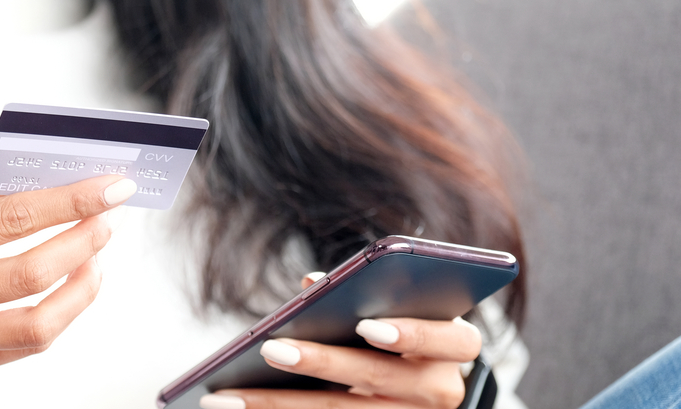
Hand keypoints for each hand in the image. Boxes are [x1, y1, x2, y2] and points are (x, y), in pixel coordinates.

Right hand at [0, 163, 136, 374]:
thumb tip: (58, 179)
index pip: (12, 219)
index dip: (71, 201)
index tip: (111, 187)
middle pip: (29, 274)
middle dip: (83, 241)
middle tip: (108, 216)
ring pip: (35, 325)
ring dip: (81, 286)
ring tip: (95, 254)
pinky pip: (22, 347)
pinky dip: (58, 315)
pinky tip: (70, 284)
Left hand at [200, 273, 481, 408]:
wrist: (413, 391)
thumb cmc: (399, 335)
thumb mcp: (396, 310)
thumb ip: (361, 292)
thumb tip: (311, 283)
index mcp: (453, 347)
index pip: (451, 337)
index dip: (412, 332)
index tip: (366, 325)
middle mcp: (440, 389)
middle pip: (378, 377)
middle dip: (321, 362)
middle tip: (270, 349)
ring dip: (278, 404)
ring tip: (226, 397)